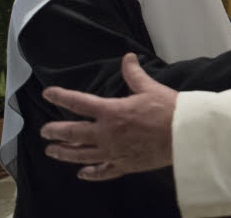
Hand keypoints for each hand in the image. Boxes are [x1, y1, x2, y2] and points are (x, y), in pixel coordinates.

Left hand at [40, 53, 176, 180]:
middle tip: (44, 131)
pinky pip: (102, 171)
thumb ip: (134, 74)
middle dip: (55, 131)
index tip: (48, 94)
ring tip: (53, 151)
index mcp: (112, 111)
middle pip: (72, 133)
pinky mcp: (125, 164)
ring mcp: (114, 151)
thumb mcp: (150, 88)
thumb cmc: (169, 110)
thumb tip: (127, 58)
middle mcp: (107, 133)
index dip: (61, 96)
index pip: (78, 102)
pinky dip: (90, 173)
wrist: (186, 135)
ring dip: (64, 153)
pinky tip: (82, 173)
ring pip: (82, 154)